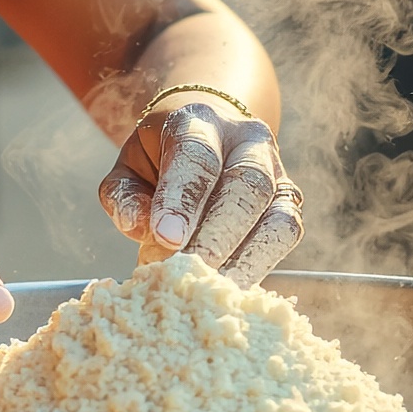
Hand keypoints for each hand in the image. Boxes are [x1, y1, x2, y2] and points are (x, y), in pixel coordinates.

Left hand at [99, 92, 301, 285]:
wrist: (209, 138)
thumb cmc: (162, 158)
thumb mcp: (130, 166)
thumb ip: (124, 194)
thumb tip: (138, 226)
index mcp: (200, 122)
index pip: (197, 156)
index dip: (183, 197)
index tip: (166, 237)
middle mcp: (247, 140)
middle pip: (245, 184)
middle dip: (218, 234)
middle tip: (190, 273)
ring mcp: (275, 171)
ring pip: (276, 213)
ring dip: (246, 257)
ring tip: (214, 289)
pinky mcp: (289, 202)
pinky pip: (285, 234)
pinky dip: (260, 264)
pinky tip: (232, 287)